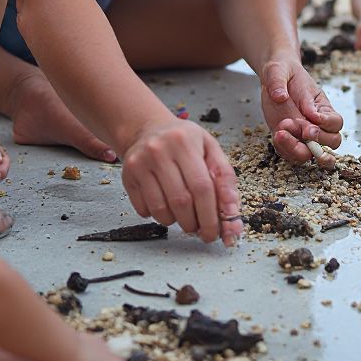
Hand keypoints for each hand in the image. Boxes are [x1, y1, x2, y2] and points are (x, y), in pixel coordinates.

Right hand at [122, 119, 241, 246]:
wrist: (147, 128)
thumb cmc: (184, 142)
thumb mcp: (210, 148)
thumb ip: (225, 178)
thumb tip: (232, 212)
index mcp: (185, 142)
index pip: (201, 187)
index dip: (210, 215)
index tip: (214, 232)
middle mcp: (159, 151)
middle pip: (181, 201)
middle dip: (193, 223)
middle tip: (199, 229)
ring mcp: (140, 163)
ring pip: (161, 209)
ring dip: (176, 222)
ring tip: (183, 216)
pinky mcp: (127, 176)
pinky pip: (144, 210)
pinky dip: (158, 217)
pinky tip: (165, 206)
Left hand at [261, 56, 342, 163]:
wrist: (273, 77)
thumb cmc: (282, 72)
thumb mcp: (279, 71)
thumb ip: (279, 83)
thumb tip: (280, 96)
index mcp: (323, 107)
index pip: (336, 122)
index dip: (328, 123)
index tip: (313, 115)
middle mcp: (317, 124)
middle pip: (332, 142)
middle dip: (319, 140)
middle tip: (304, 129)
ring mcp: (303, 133)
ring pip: (310, 154)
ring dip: (297, 148)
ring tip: (281, 132)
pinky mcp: (288, 139)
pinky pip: (290, 154)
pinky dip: (284, 149)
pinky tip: (277, 135)